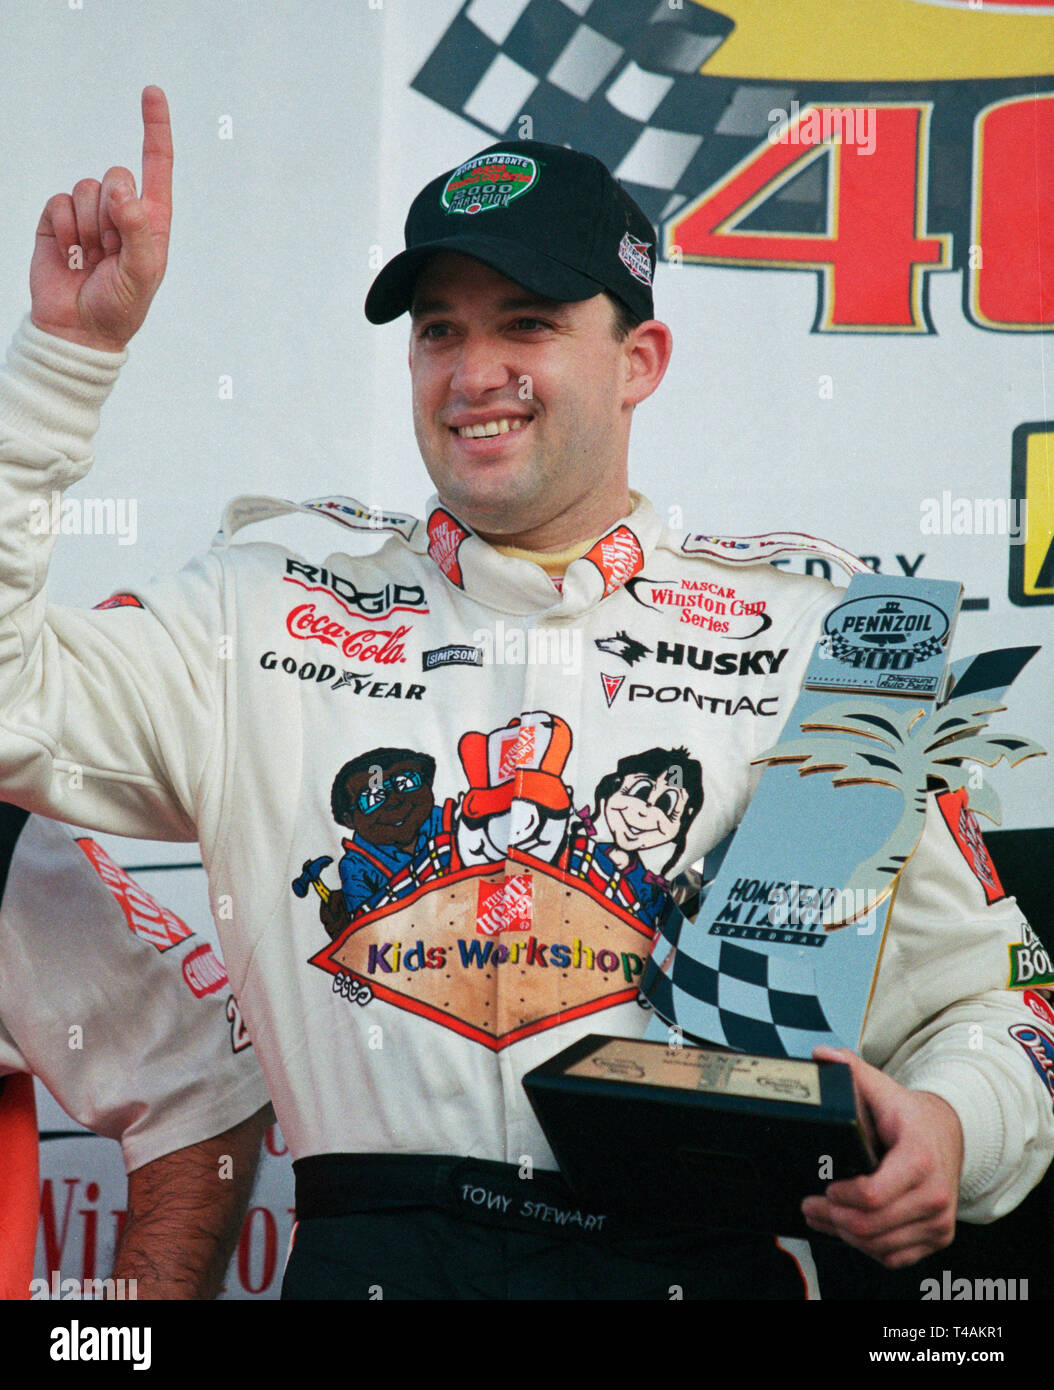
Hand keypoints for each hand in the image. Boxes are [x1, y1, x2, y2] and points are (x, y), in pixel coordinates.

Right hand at [30, 86, 172, 351]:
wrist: (77, 330)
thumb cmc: (119, 307)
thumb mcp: (142, 274)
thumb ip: (138, 230)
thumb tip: (126, 191)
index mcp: (151, 220)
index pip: (156, 165)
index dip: (154, 128)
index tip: (152, 92)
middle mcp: (121, 211)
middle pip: (116, 175)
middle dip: (112, 212)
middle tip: (111, 252)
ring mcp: (88, 214)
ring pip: (86, 187)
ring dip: (88, 227)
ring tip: (92, 258)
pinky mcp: (58, 221)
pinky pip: (59, 202)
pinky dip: (65, 229)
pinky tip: (71, 255)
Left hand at [801, 1045, 963, 1267]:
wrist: (949, 1134)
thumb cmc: (909, 1115)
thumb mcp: (882, 1088)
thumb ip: (851, 1068)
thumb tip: (821, 1055)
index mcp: (919, 1159)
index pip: (872, 1195)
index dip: (841, 1197)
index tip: (824, 1188)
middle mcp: (935, 1194)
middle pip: (872, 1225)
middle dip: (833, 1218)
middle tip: (809, 1206)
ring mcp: (939, 1220)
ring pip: (880, 1245)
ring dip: (845, 1236)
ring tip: (822, 1218)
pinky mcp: (938, 1237)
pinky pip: (896, 1256)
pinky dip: (868, 1248)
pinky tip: (849, 1230)